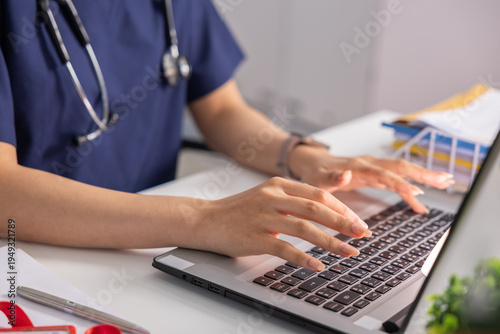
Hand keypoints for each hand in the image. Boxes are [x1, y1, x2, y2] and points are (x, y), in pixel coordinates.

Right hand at [192, 177, 371, 270]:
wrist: (206, 219)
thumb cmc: (239, 210)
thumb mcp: (267, 196)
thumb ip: (293, 201)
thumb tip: (326, 213)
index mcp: (279, 184)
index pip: (318, 194)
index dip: (342, 208)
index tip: (357, 221)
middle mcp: (272, 196)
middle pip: (316, 208)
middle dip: (343, 222)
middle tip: (363, 233)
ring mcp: (263, 217)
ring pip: (305, 228)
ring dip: (331, 241)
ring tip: (349, 252)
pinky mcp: (254, 237)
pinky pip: (284, 248)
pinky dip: (304, 258)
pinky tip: (318, 265)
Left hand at [289, 145, 454, 212]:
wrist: (312, 163)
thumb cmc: (315, 172)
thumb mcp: (318, 179)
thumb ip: (332, 178)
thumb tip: (346, 174)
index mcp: (358, 166)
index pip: (384, 174)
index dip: (401, 182)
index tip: (418, 192)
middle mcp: (369, 164)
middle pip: (401, 167)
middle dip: (423, 173)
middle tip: (445, 180)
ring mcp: (373, 169)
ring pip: (402, 171)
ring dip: (422, 176)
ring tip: (444, 183)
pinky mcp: (374, 175)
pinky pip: (395, 181)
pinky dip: (408, 190)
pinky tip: (419, 202)